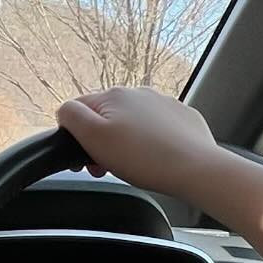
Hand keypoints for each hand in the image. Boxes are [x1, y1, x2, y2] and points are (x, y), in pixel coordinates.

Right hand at [56, 87, 224, 199]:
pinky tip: (156, 159)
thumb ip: (71, 116)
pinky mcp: (183, 117)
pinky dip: (152, 142)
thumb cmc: (145, 158)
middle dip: (102, 142)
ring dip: (126, 142)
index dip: (77, 137)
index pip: (79, 110)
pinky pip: (157, 128)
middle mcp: (138, 93)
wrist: (197, 169)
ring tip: (134, 166)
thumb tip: (65, 110)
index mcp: (113, 95)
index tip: (86, 161)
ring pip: (132, 122)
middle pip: (106, 116)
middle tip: (106, 168)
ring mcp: (163, 103)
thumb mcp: (93, 137)